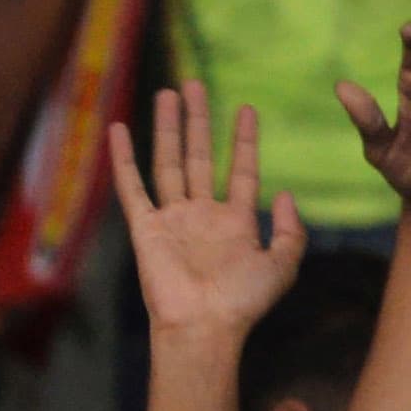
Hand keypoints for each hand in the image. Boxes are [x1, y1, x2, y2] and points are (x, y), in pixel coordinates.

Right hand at [107, 82, 304, 345]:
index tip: (247, 109)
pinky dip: (124, 159)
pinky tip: (119, 130)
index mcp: (237, 223)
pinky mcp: (145, 227)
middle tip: (196, 84)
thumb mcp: (282, 266)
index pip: (242, 171)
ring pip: (169, 162)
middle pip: (200, 157)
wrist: (204, 326)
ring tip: (169, 93)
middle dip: (200, 121)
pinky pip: (132, 186)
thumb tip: (288, 194)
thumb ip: (292, 231)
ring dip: (169, 128)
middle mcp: (203, 215)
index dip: (244, 141)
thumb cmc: (243, 303)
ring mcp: (173, 219)